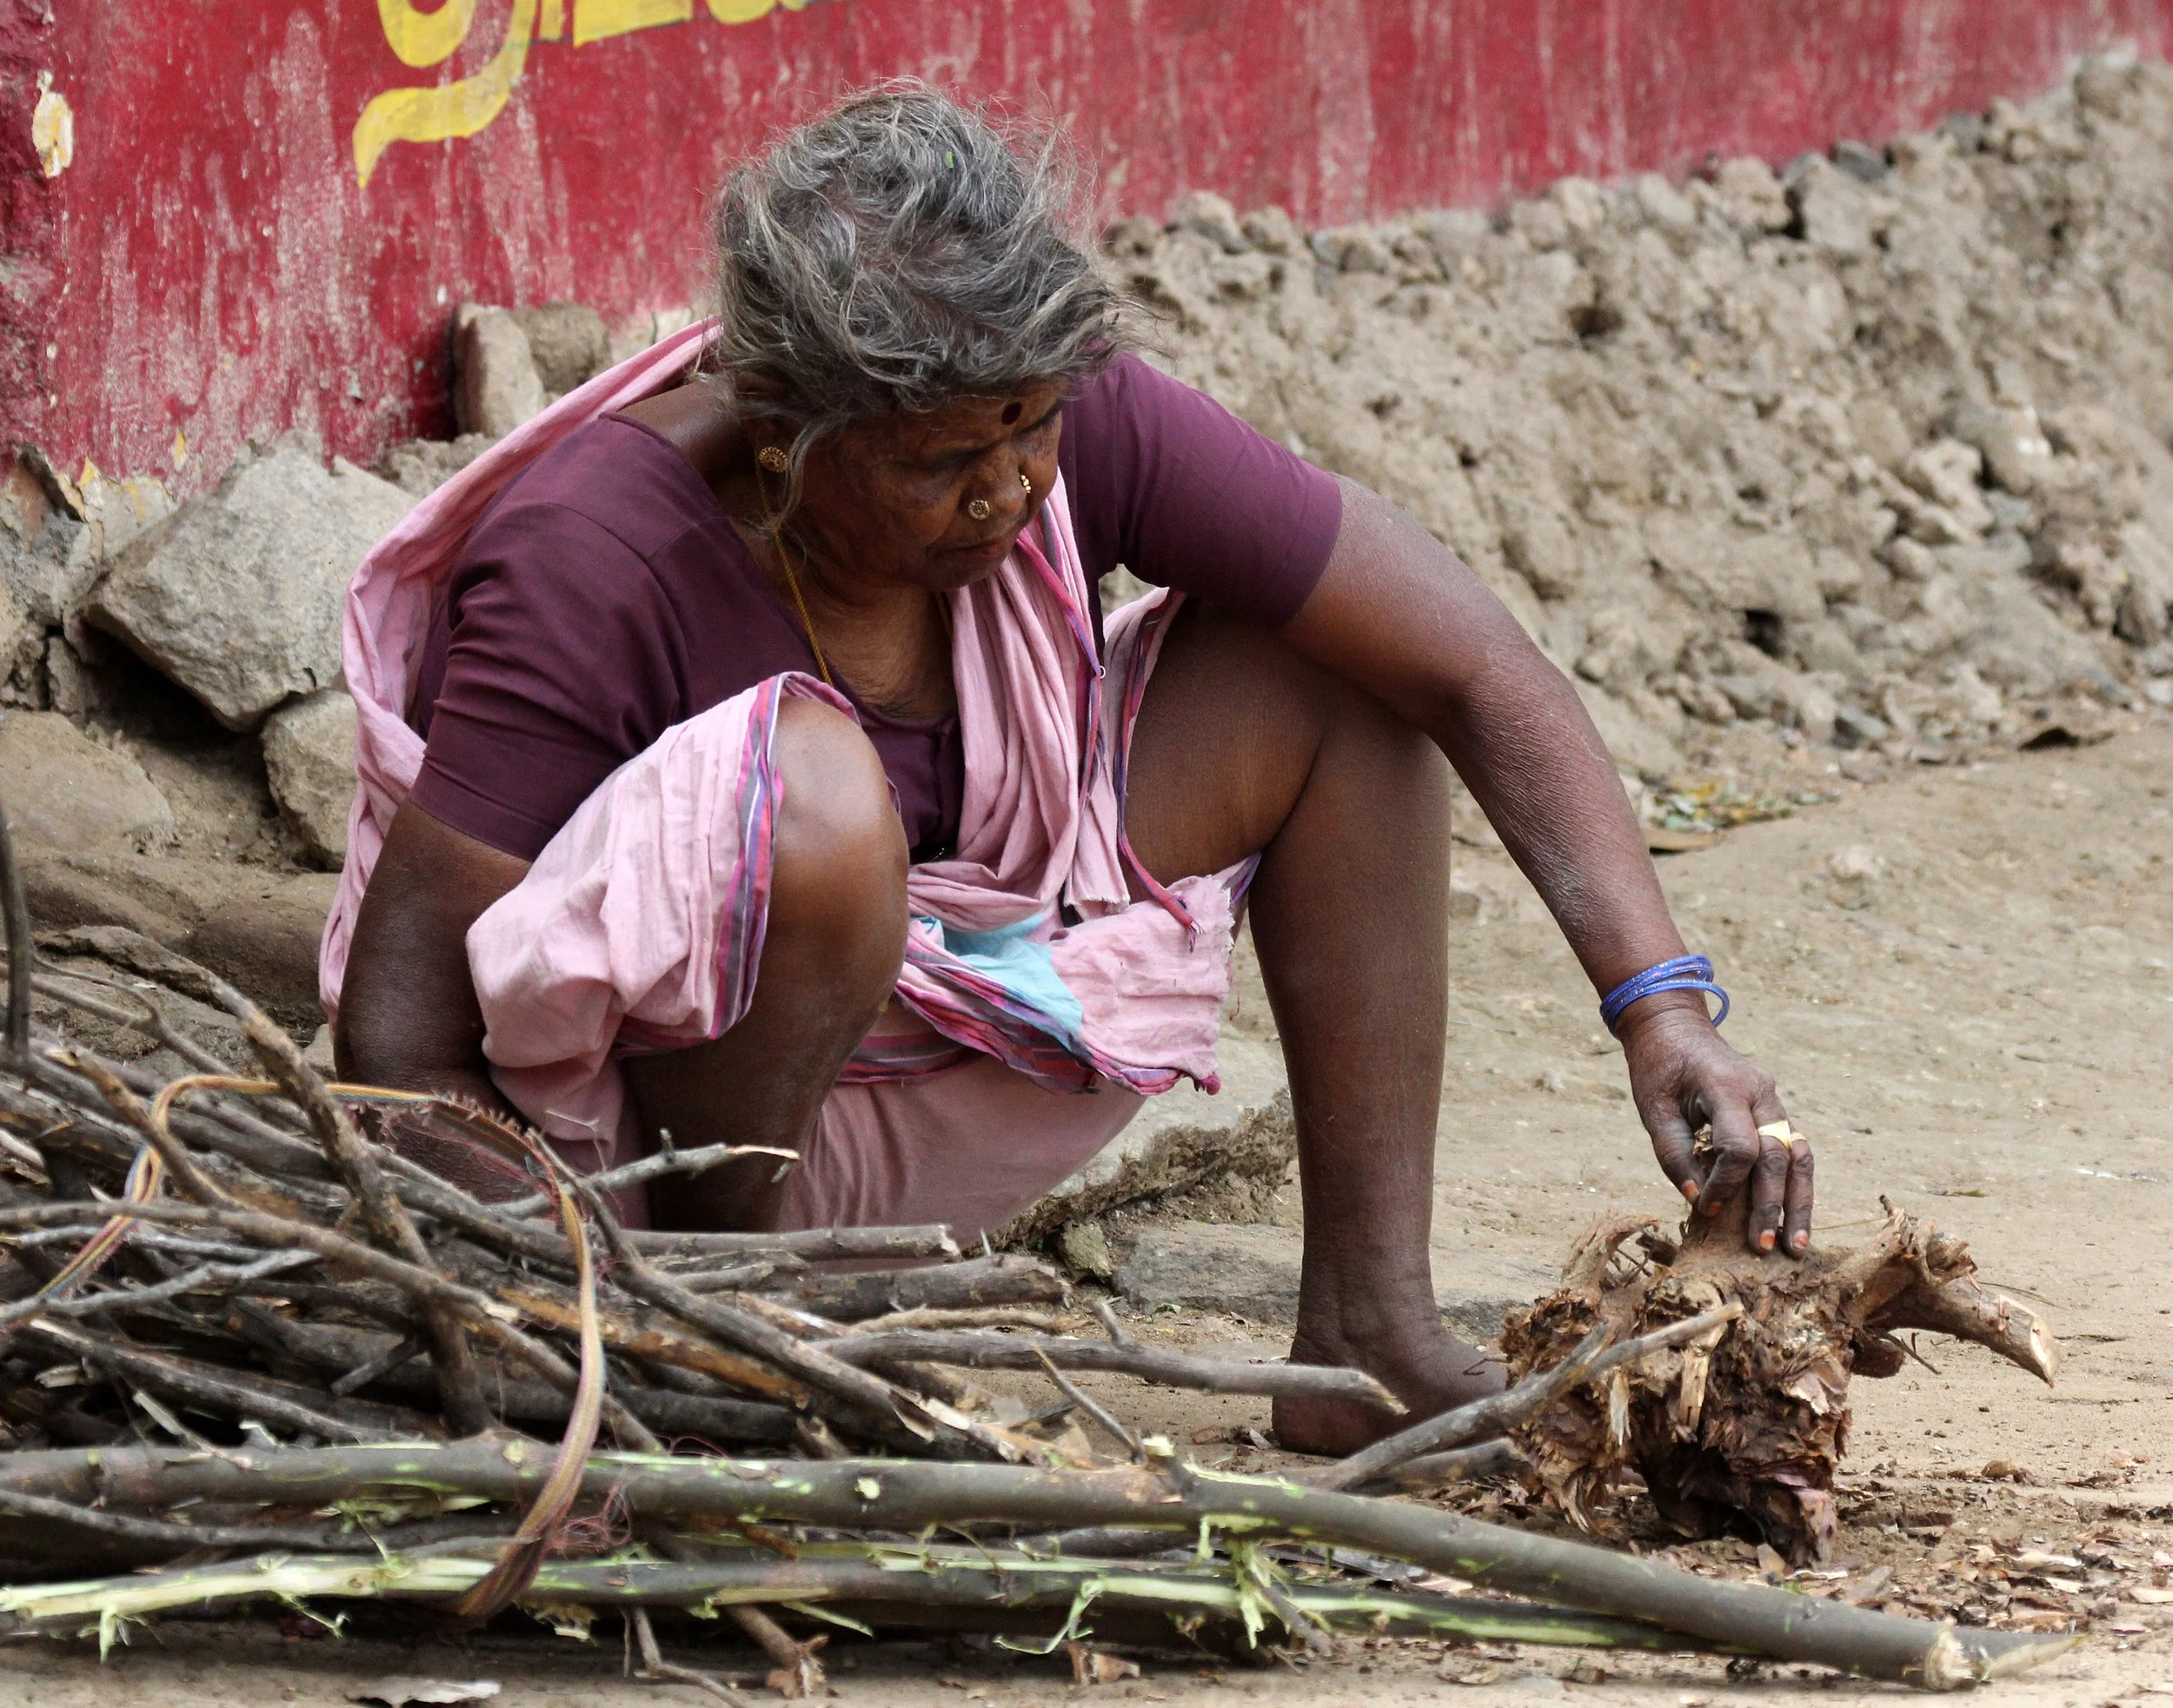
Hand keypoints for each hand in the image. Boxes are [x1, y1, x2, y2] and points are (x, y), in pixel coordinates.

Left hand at [1617, 994, 1812, 1255]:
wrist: (1675, 1028)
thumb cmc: (1659, 1068)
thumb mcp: (1653, 1108)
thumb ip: (1673, 1154)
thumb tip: (1698, 1200)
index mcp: (1725, 1087)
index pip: (1740, 1146)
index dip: (1726, 1183)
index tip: (1707, 1209)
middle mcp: (1761, 1094)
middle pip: (1778, 1157)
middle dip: (1772, 1205)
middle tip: (1764, 1248)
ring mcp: (1774, 1102)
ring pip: (1800, 1157)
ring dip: (1799, 1202)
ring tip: (1796, 1245)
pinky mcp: (1776, 1113)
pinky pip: (1795, 1152)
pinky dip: (1796, 1186)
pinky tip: (1793, 1219)